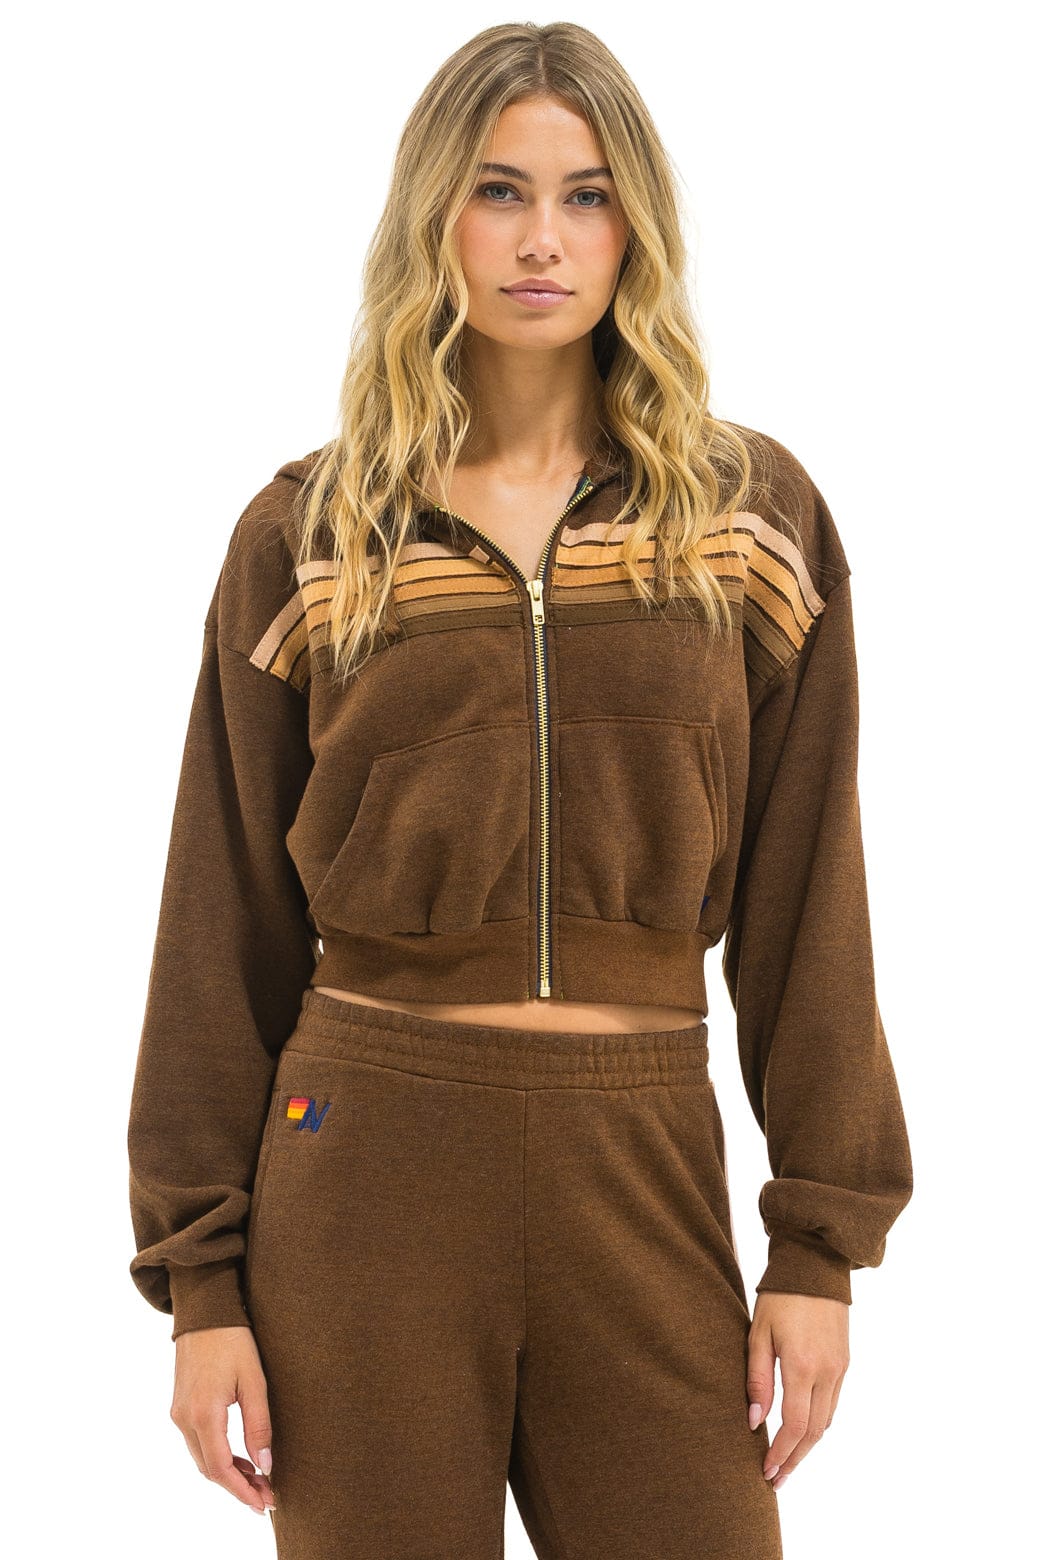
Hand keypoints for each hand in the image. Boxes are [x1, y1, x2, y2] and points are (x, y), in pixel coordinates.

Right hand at [170, 1324, 276, 1516]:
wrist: (204, 1311)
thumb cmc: (233, 1340)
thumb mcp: (254, 1381)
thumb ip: (259, 1426)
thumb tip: (265, 1465)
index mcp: (203, 1414)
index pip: (220, 1469)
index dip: (242, 1490)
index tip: (264, 1503)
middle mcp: (184, 1418)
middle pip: (209, 1469)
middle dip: (237, 1486)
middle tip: (266, 1494)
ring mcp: (178, 1413)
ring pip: (202, 1458)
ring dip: (228, 1473)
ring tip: (258, 1478)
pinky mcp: (180, 1406)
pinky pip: (197, 1443)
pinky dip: (217, 1456)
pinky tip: (239, 1457)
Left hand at [746, 1291, 849, 1490]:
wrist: (815, 1264)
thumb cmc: (779, 1295)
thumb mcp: (758, 1332)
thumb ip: (757, 1378)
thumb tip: (753, 1420)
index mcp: (803, 1365)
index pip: (793, 1425)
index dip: (780, 1453)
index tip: (766, 1471)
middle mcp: (828, 1372)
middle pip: (814, 1432)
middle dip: (795, 1459)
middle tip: (776, 1479)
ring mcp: (841, 1367)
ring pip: (826, 1421)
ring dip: (807, 1445)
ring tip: (787, 1461)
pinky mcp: (845, 1361)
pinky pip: (833, 1403)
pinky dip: (818, 1423)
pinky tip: (802, 1430)